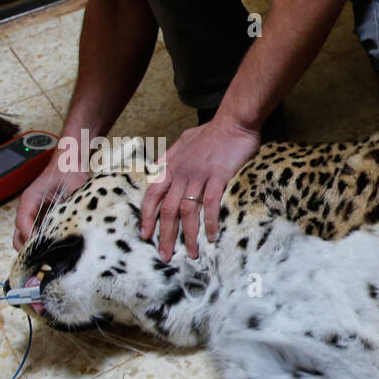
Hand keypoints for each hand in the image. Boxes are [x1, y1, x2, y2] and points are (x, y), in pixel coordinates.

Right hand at [14, 143, 91, 250]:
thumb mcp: (72, 186)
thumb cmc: (68, 171)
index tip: (39, 246)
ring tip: (49, 258)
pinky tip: (54, 251)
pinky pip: (36, 235)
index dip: (29, 235)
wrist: (69, 164)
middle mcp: (28, 208)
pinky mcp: (41, 219)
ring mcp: (33, 215)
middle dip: (28, 248)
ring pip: (25, 237)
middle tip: (44, 259)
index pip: (22, 221)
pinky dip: (41, 244)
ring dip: (34, 248)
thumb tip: (76, 222)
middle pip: (19, 234)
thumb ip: (71, 203)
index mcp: (30, 198)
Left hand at [141, 115, 260, 261]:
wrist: (233, 122)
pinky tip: (212, 237)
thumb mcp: (183, 141)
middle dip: (165, 235)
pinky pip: (210, 204)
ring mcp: (199, 176)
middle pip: (167, 210)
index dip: (147, 216)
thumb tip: (159, 167)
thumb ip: (171, 157)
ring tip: (191, 254)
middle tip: (165, 256)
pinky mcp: (218, 177)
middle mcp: (181, 173)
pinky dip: (210, 222)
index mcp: (171, 166)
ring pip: (187, 211)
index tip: (146, 235)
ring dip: (188, 235)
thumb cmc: (211, 132)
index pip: (152, 195)